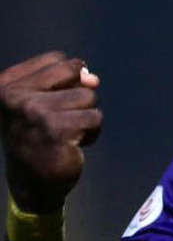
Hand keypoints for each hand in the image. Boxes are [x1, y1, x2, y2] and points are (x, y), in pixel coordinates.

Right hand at [1, 52, 101, 212]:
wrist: (32, 181)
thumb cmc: (39, 137)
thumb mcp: (43, 102)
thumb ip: (68, 82)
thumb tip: (92, 78)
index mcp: (7, 83)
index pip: (58, 60)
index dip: (69, 80)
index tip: (52, 102)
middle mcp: (15, 96)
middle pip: (75, 72)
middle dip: (80, 95)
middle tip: (63, 117)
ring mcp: (35, 112)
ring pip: (88, 96)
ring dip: (87, 116)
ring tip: (68, 132)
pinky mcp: (57, 129)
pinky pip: (95, 118)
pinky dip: (93, 132)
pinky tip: (75, 144)